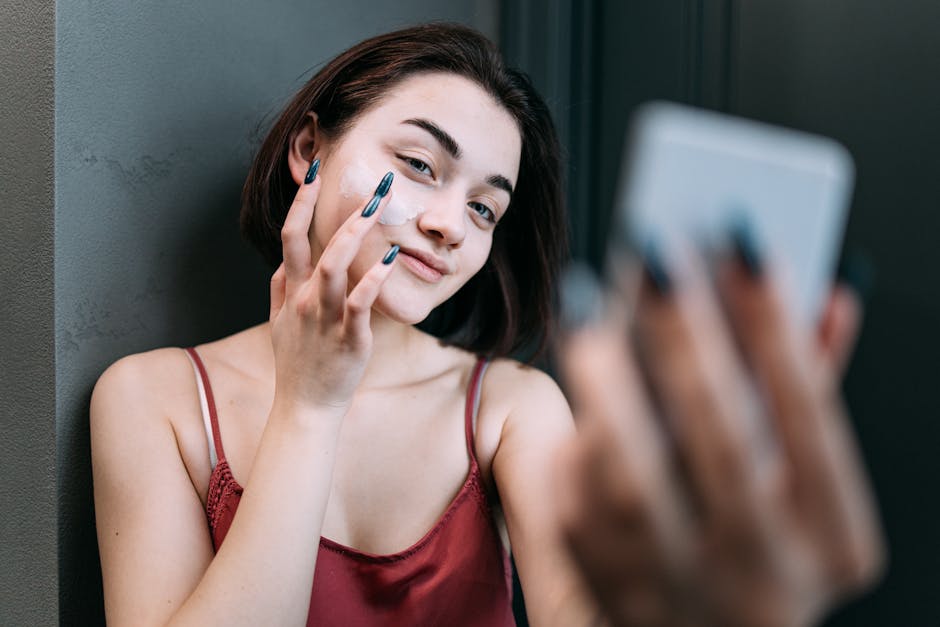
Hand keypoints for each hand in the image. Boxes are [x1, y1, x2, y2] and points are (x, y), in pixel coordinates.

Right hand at [268, 162, 397, 411]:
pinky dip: (374, 279)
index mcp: (291, 291)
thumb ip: (280, 290)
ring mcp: (325, 318)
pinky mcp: (349, 338)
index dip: (302, 202)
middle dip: (346, 211)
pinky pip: (360, 303)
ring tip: (380, 209)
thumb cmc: (296, 364)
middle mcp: (305, 299)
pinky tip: (391, 259)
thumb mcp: (279, 324)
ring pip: (335, 267)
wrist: (304, 407)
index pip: (291, 236)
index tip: (316, 172)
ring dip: (357, 235)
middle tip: (376, 184)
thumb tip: (281, 265)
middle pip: (320, 244)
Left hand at [555, 246, 883, 626]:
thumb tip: (827, 290)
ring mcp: (684, 591)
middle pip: (722, 439)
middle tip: (653, 243)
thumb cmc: (762, 541)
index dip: (775, 321)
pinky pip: (585, 507)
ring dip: (608, 379)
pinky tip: (574, 374)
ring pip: (635, 481)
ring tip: (587, 296)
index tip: (741, 232)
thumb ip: (815, 393)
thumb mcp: (809, 485)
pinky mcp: (612, 591)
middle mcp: (766, 574)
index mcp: (833, 539)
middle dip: (686, 332)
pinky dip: (578, 433)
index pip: (812, 417)